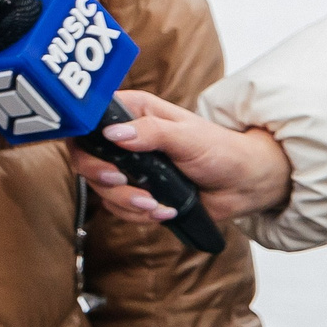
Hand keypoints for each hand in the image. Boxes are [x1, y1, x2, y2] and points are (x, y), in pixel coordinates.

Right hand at [69, 90, 291, 225]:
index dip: (83, 138)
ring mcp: (129, 167)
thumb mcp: (187, 136)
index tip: (101, 157)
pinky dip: (138, 214)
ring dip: (126, 201)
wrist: (242, 185)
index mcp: (132, 112)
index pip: (89, 118)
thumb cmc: (220, 150)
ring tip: (155, 204)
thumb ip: (151, 132)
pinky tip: (163, 210)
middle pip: (86, 157)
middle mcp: (124, 138)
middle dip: (102, 176)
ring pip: (101, 188)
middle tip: (122, 182)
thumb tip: (114, 134)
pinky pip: (119, 208)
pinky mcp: (137, 192)